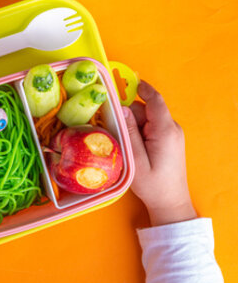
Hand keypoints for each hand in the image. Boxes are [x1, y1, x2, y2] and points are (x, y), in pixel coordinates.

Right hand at [122, 80, 196, 225]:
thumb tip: (121, 109)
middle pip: (144, 110)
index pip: (154, 100)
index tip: (127, 82)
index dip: (141, 88)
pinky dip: (136, 132)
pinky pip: (149, 128)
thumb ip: (128, 132)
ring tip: (122, 144)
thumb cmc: (153, 184)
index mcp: (165, 130)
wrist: (170, 201)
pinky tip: (129, 146)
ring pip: (145, 119)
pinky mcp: (167, 141)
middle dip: (127, 116)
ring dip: (130, 126)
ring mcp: (170, 135)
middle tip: (111, 129)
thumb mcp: (135, 159)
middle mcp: (170, 129)